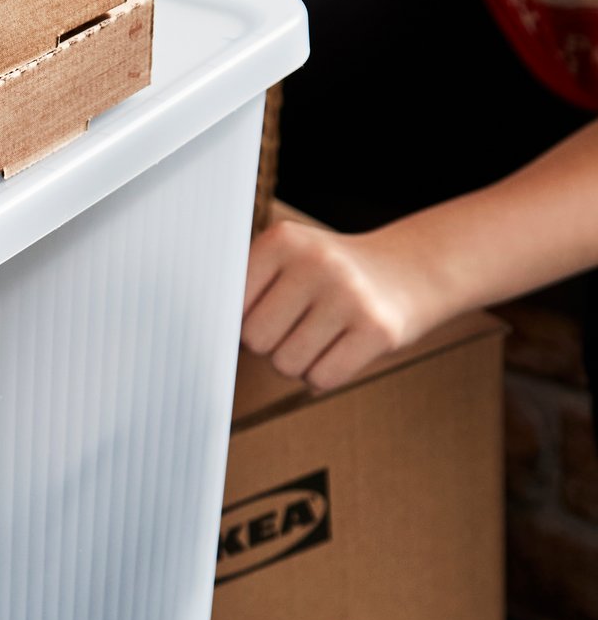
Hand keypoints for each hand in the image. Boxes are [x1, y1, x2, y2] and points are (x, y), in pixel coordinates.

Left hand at [242, 215, 452, 391]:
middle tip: (299, 324)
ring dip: (298, 361)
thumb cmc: (330, 276)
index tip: (270, 309)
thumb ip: (243, 291)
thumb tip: (209, 341)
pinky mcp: (377, 330)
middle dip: (271, 343)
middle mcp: (317, 261)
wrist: (410, 271)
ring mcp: (349, 295)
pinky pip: (321, 379)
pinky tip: (342, 348)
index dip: (247, 319)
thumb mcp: (287, 261)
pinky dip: (324, 375)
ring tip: (323, 333)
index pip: (232, 308)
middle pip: (256, 340)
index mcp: (283, 240)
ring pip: (285, 365)